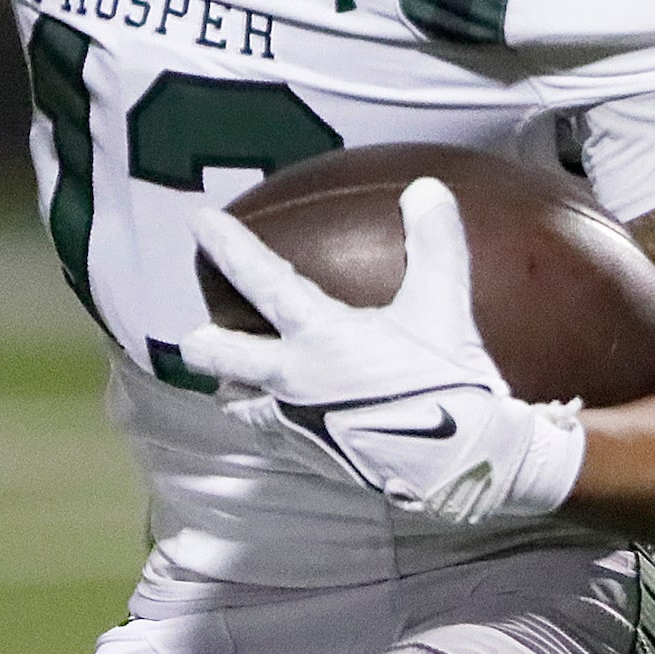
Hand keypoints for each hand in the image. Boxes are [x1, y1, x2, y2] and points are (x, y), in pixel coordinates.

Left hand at [179, 179, 586, 526]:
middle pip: (230, 360)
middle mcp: (296, 380)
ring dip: (238, 392)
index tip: (201, 223)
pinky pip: (279, 437)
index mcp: (320, 335)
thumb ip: (435, 243)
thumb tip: (427, 188)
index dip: (230, 247)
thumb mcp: (444, 305)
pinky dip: (274, 423)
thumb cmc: (447, 383)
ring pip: (247, 408)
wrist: (461, 465)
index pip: (264, 280)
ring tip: (235, 388)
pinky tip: (287, 421)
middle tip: (193, 340)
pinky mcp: (317, 458)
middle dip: (207, 349)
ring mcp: (300, 425)